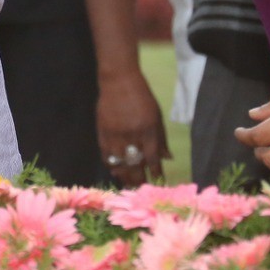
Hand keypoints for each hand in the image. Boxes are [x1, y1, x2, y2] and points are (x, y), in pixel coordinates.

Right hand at [96, 69, 168, 185]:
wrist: (118, 81)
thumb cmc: (141, 96)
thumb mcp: (156, 115)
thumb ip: (161, 138)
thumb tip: (167, 158)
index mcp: (148, 130)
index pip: (153, 158)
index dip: (155, 172)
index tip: (157, 182)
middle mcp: (132, 135)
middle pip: (136, 165)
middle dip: (139, 179)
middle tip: (142, 188)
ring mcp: (115, 134)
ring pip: (119, 163)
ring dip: (124, 175)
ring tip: (128, 184)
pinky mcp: (102, 132)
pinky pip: (106, 155)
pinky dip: (110, 164)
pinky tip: (115, 170)